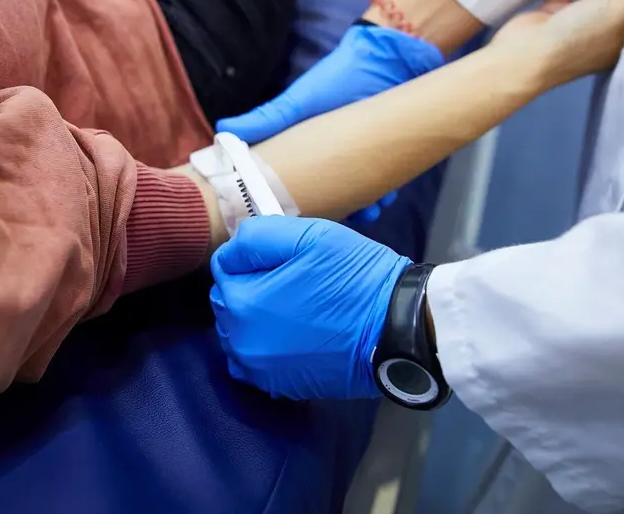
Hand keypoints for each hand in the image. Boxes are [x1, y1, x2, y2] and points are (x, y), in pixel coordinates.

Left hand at [210, 217, 410, 399]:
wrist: (399, 329)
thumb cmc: (356, 278)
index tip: (283, 258)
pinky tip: (293, 335)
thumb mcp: (309, 236)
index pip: (224, 268)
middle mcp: (243, 343)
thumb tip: (230, 250)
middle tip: (292, 280)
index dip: (252, 257)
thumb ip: (257, 237)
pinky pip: (254, 362)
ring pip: (238, 334)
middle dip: (249, 287)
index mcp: (243, 303)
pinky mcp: (282, 388)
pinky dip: (264, 347)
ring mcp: (262, 370)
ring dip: (255, 318)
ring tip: (294, 306)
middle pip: (227, 303)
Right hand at [217, 24, 443, 220]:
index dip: (292, 203)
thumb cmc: (339, 77)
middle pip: (327, 196)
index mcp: (307, 150)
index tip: (289, 219)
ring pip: (356, 197)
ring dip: (361, 209)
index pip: (293, 184)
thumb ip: (268, 118)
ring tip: (365, 211)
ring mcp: (359, 159)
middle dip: (331, 211)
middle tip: (335, 217)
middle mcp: (331, 159)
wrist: (387, 60)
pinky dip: (383, 197)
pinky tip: (383, 199)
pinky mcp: (386, 157)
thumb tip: (223, 129)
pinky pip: (383, 188)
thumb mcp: (301, 100)